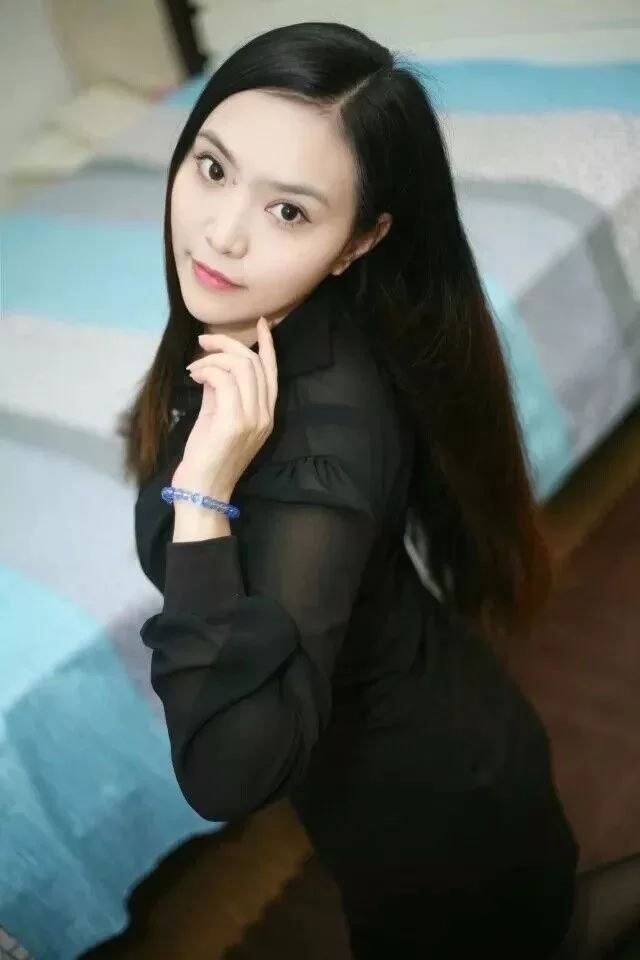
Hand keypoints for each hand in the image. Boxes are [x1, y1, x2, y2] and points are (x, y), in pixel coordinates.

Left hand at [172, 318, 277, 500]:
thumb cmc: (206, 458)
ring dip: (213, 358)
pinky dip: (206, 370)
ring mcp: (252, 419)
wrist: (202, 491)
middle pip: (254, 363)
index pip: (272, 373)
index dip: (268, 346)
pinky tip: (194, 375)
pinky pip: (223, 380)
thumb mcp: (216, 418)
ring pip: (240, 367)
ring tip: (195, 366)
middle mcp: (265, 415)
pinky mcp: (234, 422)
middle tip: (203, 343)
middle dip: (227, 345)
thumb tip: (211, 367)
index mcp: (266, 415)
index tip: (260, 324)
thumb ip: (219, 392)